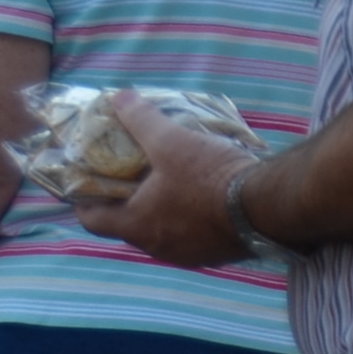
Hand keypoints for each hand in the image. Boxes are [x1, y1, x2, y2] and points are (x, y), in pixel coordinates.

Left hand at [68, 95, 256, 267]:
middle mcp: (158, 247)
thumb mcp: (171, 140)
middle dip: (129, 205)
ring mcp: (190, 256)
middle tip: (133, 181)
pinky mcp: (218, 256)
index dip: (84, 203)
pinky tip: (206, 203)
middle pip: (129, 228)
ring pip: (163, 235)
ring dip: (162, 216)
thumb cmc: (210, 177)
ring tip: (172, 190)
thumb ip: (140, 119)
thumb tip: (119, 97)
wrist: (267, 207)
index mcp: (136, 225)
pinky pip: (194, 240)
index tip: (87, 187)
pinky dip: (192, 223)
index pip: (93, 221)